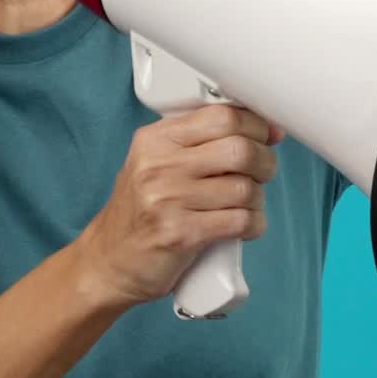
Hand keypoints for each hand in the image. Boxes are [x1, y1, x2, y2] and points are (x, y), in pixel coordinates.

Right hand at [75, 105, 284, 310]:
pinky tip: (245, 225)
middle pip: (238, 149)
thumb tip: (261, 128)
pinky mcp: (181, 234)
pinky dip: (254, 224)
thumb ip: (195, 142)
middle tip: (263, 172)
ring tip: (248, 204)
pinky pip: (239, 221)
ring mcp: (168, 200)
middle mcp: (159, 165)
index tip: (267, 135)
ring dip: (258, 198)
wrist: (109, 262)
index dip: (255, 125)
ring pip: (244, 188)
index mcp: (155, 140)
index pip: (220, 116)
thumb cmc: (139, 212)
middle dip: (264, 161)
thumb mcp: (153, 162)